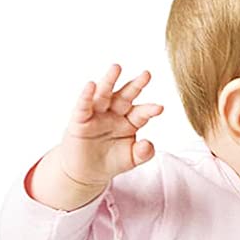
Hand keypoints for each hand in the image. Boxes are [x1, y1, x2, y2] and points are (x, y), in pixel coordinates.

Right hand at [28, 65, 163, 209]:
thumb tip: (148, 144)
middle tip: (147, 74)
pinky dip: (86, 95)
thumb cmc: (112, 161)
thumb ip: (143, 153)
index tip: (160, 108)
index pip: (141, 113)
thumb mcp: (132, 159)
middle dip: (136, 85)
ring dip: (109, 80)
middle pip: (126, 96)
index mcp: (130, 122)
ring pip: (104, 94)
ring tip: (117, 67)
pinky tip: (92, 85)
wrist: (87, 172)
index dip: (150, 110)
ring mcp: (97, 114)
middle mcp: (114, 114)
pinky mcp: (80, 119)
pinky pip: (83, 105)